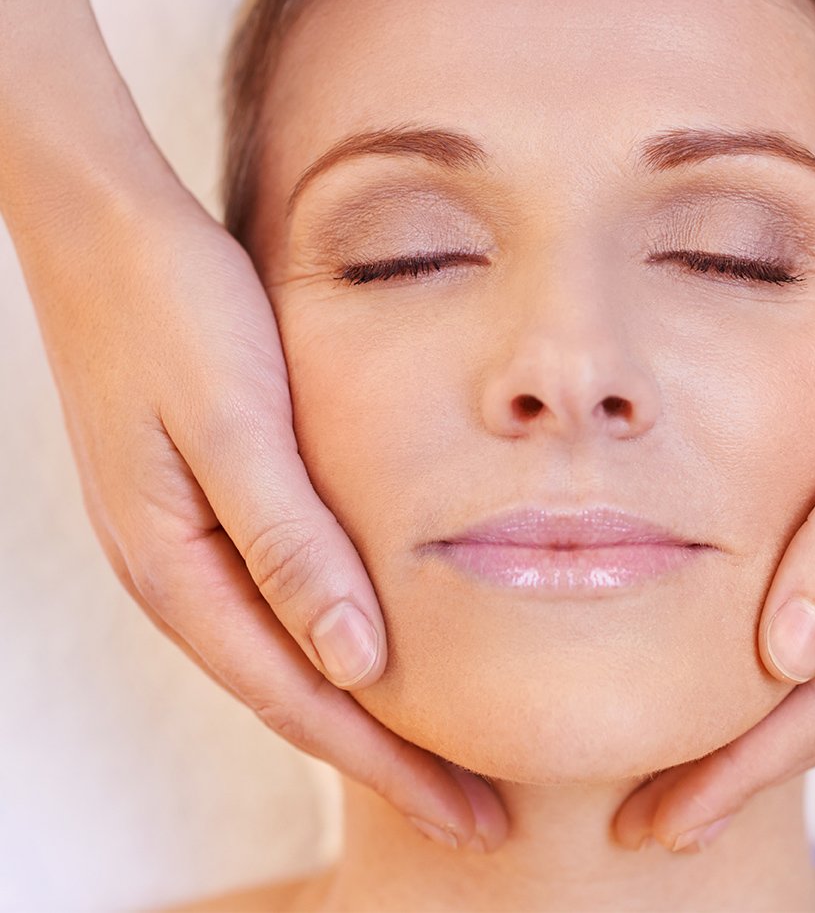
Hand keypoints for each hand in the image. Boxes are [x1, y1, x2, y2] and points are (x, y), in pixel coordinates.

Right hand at [17, 170, 506, 850]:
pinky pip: (280, 599)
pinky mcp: (210, 502)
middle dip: (388, 761)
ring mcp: (190, 542)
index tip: (466, 815)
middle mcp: (181, 573)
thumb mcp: (235, 424)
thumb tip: (354, 663)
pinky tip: (381, 644)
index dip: (387, 765)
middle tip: (476, 816)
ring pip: (290, 654)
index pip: (301, 699)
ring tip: (445, 751)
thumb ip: (288, 544)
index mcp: (180, 568)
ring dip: (367, 710)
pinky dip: (338, 641)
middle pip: (298, 694)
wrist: (108, 229)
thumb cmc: (174, 313)